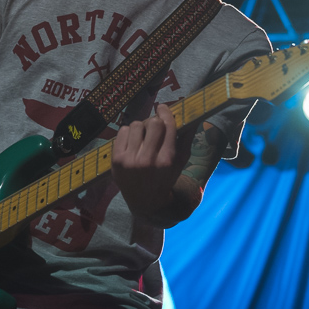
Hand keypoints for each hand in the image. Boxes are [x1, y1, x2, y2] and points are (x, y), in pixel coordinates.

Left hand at [111, 103, 182, 224]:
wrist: (145, 201)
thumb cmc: (165, 178)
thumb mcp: (180, 163)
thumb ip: (186, 140)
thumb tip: (192, 118)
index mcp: (166, 160)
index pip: (167, 126)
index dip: (166, 113)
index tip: (163, 107)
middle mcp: (148, 160)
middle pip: (152, 123)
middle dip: (154, 121)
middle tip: (154, 126)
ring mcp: (130, 160)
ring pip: (135, 125)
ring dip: (140, 127)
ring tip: (142, 136)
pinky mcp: (116, 159)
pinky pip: (121, 131)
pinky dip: (128, 133)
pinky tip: (132, 142)